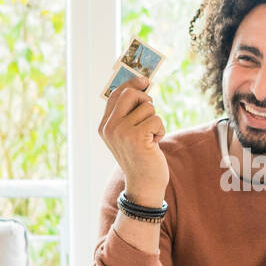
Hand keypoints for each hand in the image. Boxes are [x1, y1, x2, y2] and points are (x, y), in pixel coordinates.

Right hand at [99, 75, 167, 204]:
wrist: (144, 185)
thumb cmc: (140, 157)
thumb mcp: (129, 134)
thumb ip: (129, 113)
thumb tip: (142, 85)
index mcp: (104, 126)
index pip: (116, 94)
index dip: (131, 84)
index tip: (145, 80)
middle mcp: (109, 127)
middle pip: (130, 94)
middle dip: (146, 100)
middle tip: (150, 116)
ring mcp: (121, 132)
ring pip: (148, 107)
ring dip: (155, 122)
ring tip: (150, 138)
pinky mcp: (136, 137)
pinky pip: (157, 119)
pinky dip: (161, 130)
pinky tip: (154, 144)